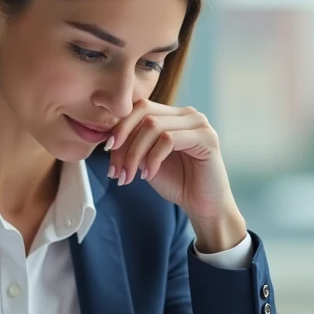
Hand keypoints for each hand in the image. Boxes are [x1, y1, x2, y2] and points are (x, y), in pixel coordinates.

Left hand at [107, 100, 247, 251]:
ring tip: (129, 176)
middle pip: (143, 112)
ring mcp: (198, 123)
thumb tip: (108, 136)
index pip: (139, 108)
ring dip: (134, 154)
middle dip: (123, 140)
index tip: (106, 151)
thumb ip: (132, 143)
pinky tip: (149, 175)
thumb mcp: (145, 160)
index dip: (119, 128)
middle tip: (115, 168)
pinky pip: (168, 139)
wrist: (203, 205)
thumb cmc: (176, 182)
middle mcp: (186, 114)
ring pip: (153, 126)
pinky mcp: (206, 138)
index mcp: (172, 115)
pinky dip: (152, 158)